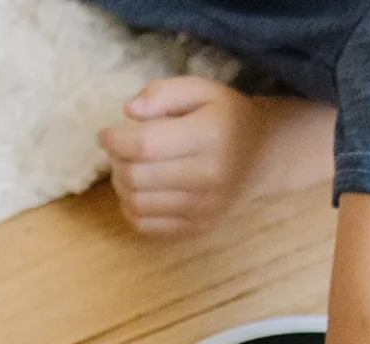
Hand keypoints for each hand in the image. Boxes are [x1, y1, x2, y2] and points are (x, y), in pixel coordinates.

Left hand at [98, 77, 332, 235]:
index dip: (115, 140)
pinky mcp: (197, 228)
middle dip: (116, 162)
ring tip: (128, 168)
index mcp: (208, 136)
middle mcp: (207, 177)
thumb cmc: (227, 118)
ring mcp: (202, 208)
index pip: (145, 146)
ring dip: (121, 185)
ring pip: (137, 204)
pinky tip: (138, 191)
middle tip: (119, 150)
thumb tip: (128, 110)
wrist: (264, 157)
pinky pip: (146, 226)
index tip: (105, 134)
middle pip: (136, 177)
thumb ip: (165, 93)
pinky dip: (131, 209)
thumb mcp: (202, 90)